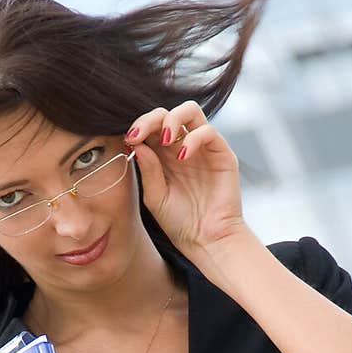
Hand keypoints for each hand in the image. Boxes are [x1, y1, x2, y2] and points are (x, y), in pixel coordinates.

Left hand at [124, 100, 244, 257]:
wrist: (205, 241)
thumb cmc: (180, 222)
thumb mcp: (155, 197)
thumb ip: (148, 170)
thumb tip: (137, 143)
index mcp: (164, 156)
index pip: (151, 127)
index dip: (139, 126)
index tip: (129, 139)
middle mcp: (183, 147)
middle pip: (167, 113)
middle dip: (150, 118)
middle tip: (139, 134)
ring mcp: (203, 148)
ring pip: (190, 111)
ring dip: (172, 118)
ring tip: (165, 138)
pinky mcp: (222, 154)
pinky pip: (208, 131)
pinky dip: (193, 138)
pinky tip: (183, 156)